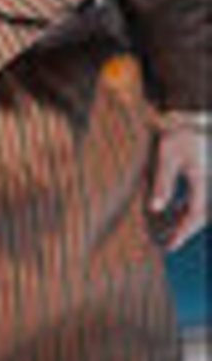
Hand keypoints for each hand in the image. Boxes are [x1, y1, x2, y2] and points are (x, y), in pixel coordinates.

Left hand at [147, 112, 209, 251]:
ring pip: (197, 206)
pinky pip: (195, 196)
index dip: (182, 233)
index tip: (170, 246)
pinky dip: (185, 207)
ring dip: (184, 220)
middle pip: (198, 214)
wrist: (188, 115)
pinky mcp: (199, 173)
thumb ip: (163, 183)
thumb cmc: (177, 133)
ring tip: (169, 230)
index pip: (193, 214)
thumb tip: (156, 208)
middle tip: (169, 244)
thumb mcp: (166, 157)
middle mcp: (205, 181)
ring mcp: (203, 177)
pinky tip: (174, 209)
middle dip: (184, 231)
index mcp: (199, 179)